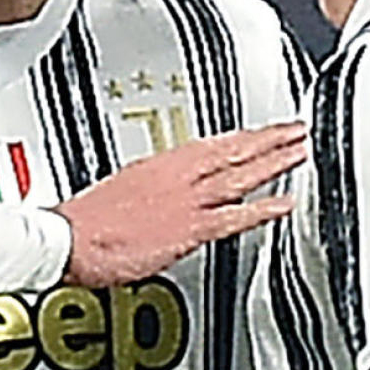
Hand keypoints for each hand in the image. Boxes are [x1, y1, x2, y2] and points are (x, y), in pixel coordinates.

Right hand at [54, 122, 305, 287]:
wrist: (69, 239)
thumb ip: (150, 189)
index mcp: (159, 163)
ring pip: (240, 175)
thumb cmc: (85, 222)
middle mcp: (177, 175)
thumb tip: (160, 196)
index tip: (262, 131)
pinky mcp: (188, 228)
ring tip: (299, 152)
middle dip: (268, 140)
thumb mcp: (120, 190)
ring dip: (274, 162)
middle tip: (295, 130)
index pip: (211, 144)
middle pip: (232, 151)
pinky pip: (235, 216)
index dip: (241, 136)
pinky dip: (262, 209)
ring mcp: (185, 200)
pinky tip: (284, 204)